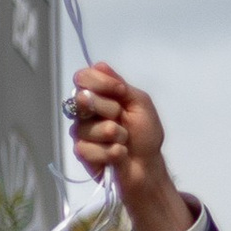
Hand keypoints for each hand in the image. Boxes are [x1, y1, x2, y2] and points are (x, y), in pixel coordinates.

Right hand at [69, 62, 195, 230]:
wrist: (148, 166)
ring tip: (124, 141)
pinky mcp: (81, 152)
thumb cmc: (146, 134)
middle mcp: (86, 110)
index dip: (100, 83)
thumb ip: (120, 85)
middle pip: (82, 98)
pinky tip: (119, 154)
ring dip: (114, 134)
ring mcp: (82, 131)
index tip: (120, 92)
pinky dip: (109, 152)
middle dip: (109, 110)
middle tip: (123, 119)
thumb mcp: (140, 103)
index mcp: (100, 95)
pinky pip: (86, 148)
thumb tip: (99, 64)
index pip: (84, 77)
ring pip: (86, 126)